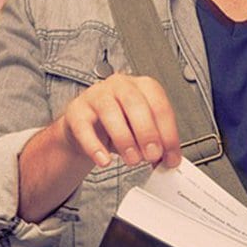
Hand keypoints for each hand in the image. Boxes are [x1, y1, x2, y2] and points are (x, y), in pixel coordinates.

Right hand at [53, 73, 182, 170]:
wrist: (86, 128)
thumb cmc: (119, 125)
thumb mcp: (142, 132)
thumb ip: (157, 143)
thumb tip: (169, 160)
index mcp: (143, 87)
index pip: (160, 106)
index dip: (168, 134)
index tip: (171, 157)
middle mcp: (120, 85)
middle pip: (135, 104)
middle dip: (147, 132)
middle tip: (152, 155)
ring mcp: (96, 95)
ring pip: (110, 112)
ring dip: (124, 139)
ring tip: (132, 160)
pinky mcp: (76, 111)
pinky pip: (83, 127)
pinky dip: (95, 146)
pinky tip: (104, 160)